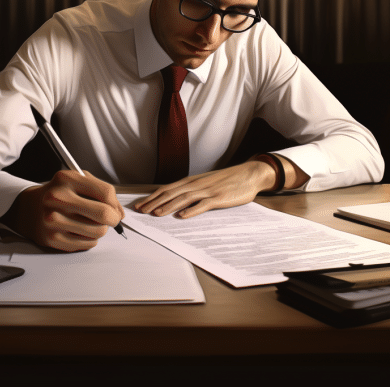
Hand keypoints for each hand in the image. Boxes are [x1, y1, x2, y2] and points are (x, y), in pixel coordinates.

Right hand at [1, 170, 124, 251]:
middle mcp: (58, 198)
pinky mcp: (52, 239)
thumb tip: (120, 213)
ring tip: (90, 223)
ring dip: (100, 229)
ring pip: (98, 232)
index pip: (105, 192)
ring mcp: (53, 220)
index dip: (116, 204)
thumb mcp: (78, 181)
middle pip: (104, 214)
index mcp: (66, 179)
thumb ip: (102, 192)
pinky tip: (80, 231)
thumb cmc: (59, 193)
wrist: (29, 208)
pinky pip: (87, 244)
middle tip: (112, 220)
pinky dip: (90, 240)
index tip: (116, 209)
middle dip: (114, 219)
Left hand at [134, 160, 276, 218]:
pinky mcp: (219, 198)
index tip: (140, 205)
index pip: (167, 188)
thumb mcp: (206, 182)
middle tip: (140, 211)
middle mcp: (196, 184)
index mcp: (192, 181)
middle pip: (171, 193)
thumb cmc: (227, 180)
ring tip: (156, 214)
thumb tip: (176, 200)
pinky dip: (192, 210)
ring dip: (168, 206)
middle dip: (154, 202)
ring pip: (183, 198)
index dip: (152, 197)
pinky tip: (183, 216)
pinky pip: (203, 205)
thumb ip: (192, 190)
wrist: (249, 174)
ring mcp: (207, 190)